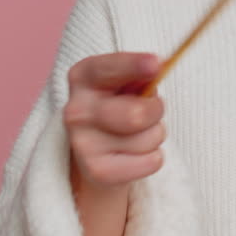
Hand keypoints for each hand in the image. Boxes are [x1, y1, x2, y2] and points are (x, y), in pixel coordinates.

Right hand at [64, 52, 166, 191]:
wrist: (96, 152)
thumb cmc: (118, 106)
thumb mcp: (126, 83)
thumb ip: (141, 74)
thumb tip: (159, 67)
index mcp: (82, 78)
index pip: (108, 68)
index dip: (133, 65)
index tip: (155, 64)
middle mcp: (76, 110)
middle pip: (136, 113)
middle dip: (156, 110)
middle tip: (152, 110)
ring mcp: (83, 143)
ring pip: (149, 138)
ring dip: (155, 135)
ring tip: (137, 134)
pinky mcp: (97, 171)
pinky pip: (152, 162)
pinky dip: (153, 158)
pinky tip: (135, 154)